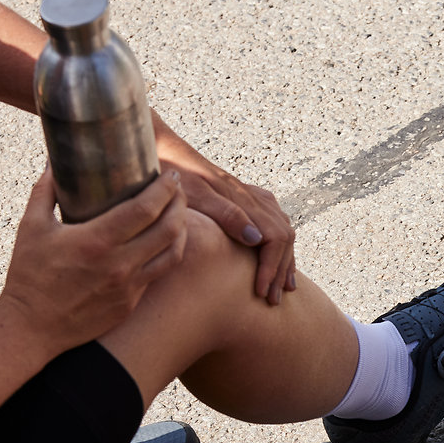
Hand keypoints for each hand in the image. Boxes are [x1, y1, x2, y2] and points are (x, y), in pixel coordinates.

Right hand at [0, 167, 190, 352]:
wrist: (32, 327)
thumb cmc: (29, 276)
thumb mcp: (31, 228)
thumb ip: (45, 191)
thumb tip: (54, 162)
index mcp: (96, 242)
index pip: (146, 209)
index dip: (164, 189)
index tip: (169, 176)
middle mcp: (119, 264)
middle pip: (169, 228)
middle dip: (179, 203)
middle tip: (177, 189)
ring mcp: (129, 286)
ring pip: (173, 252)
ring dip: (182, 228)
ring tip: (178, 212)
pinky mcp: (131, 302)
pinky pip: (160, 273)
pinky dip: (169, 252)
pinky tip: (165, 241)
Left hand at [154, 116, 297, 305]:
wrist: (159, 144)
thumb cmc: (169, 171)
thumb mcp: (193, 195)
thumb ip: (225, 214)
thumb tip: (256, 238)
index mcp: (243, 199)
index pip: (275, 239)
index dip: (270, 268)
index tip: (260, 292)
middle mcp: (251, 196)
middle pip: (284, 236)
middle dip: (281, 269)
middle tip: (272, 298)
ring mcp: (248, 194)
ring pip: (282, 228)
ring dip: (284, 258)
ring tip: (282, 284)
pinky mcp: (240, 194)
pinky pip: (274, 219)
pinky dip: (279, 242)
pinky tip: (274, 253)